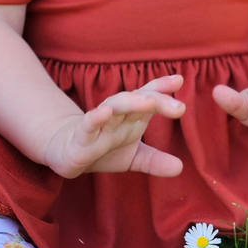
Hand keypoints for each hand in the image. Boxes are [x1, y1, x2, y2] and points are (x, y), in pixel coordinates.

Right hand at [39, 74, 185, 178]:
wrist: (67, 153)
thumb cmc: (103, 150)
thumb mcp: (132, 158)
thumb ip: (155, 161)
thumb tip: (180, 168)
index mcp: (131, 117)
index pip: (148, 97)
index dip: (162, 89)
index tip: (179, 80)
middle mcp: (117, 116)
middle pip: (137, 100)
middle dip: (156, 99)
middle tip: (178, 107)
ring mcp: (99, 124)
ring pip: (114, 107)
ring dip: (130, 102)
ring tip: (148, 103)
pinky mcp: (80, 138)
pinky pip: (87, 125)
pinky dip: (95, 118)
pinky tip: (104, 112)